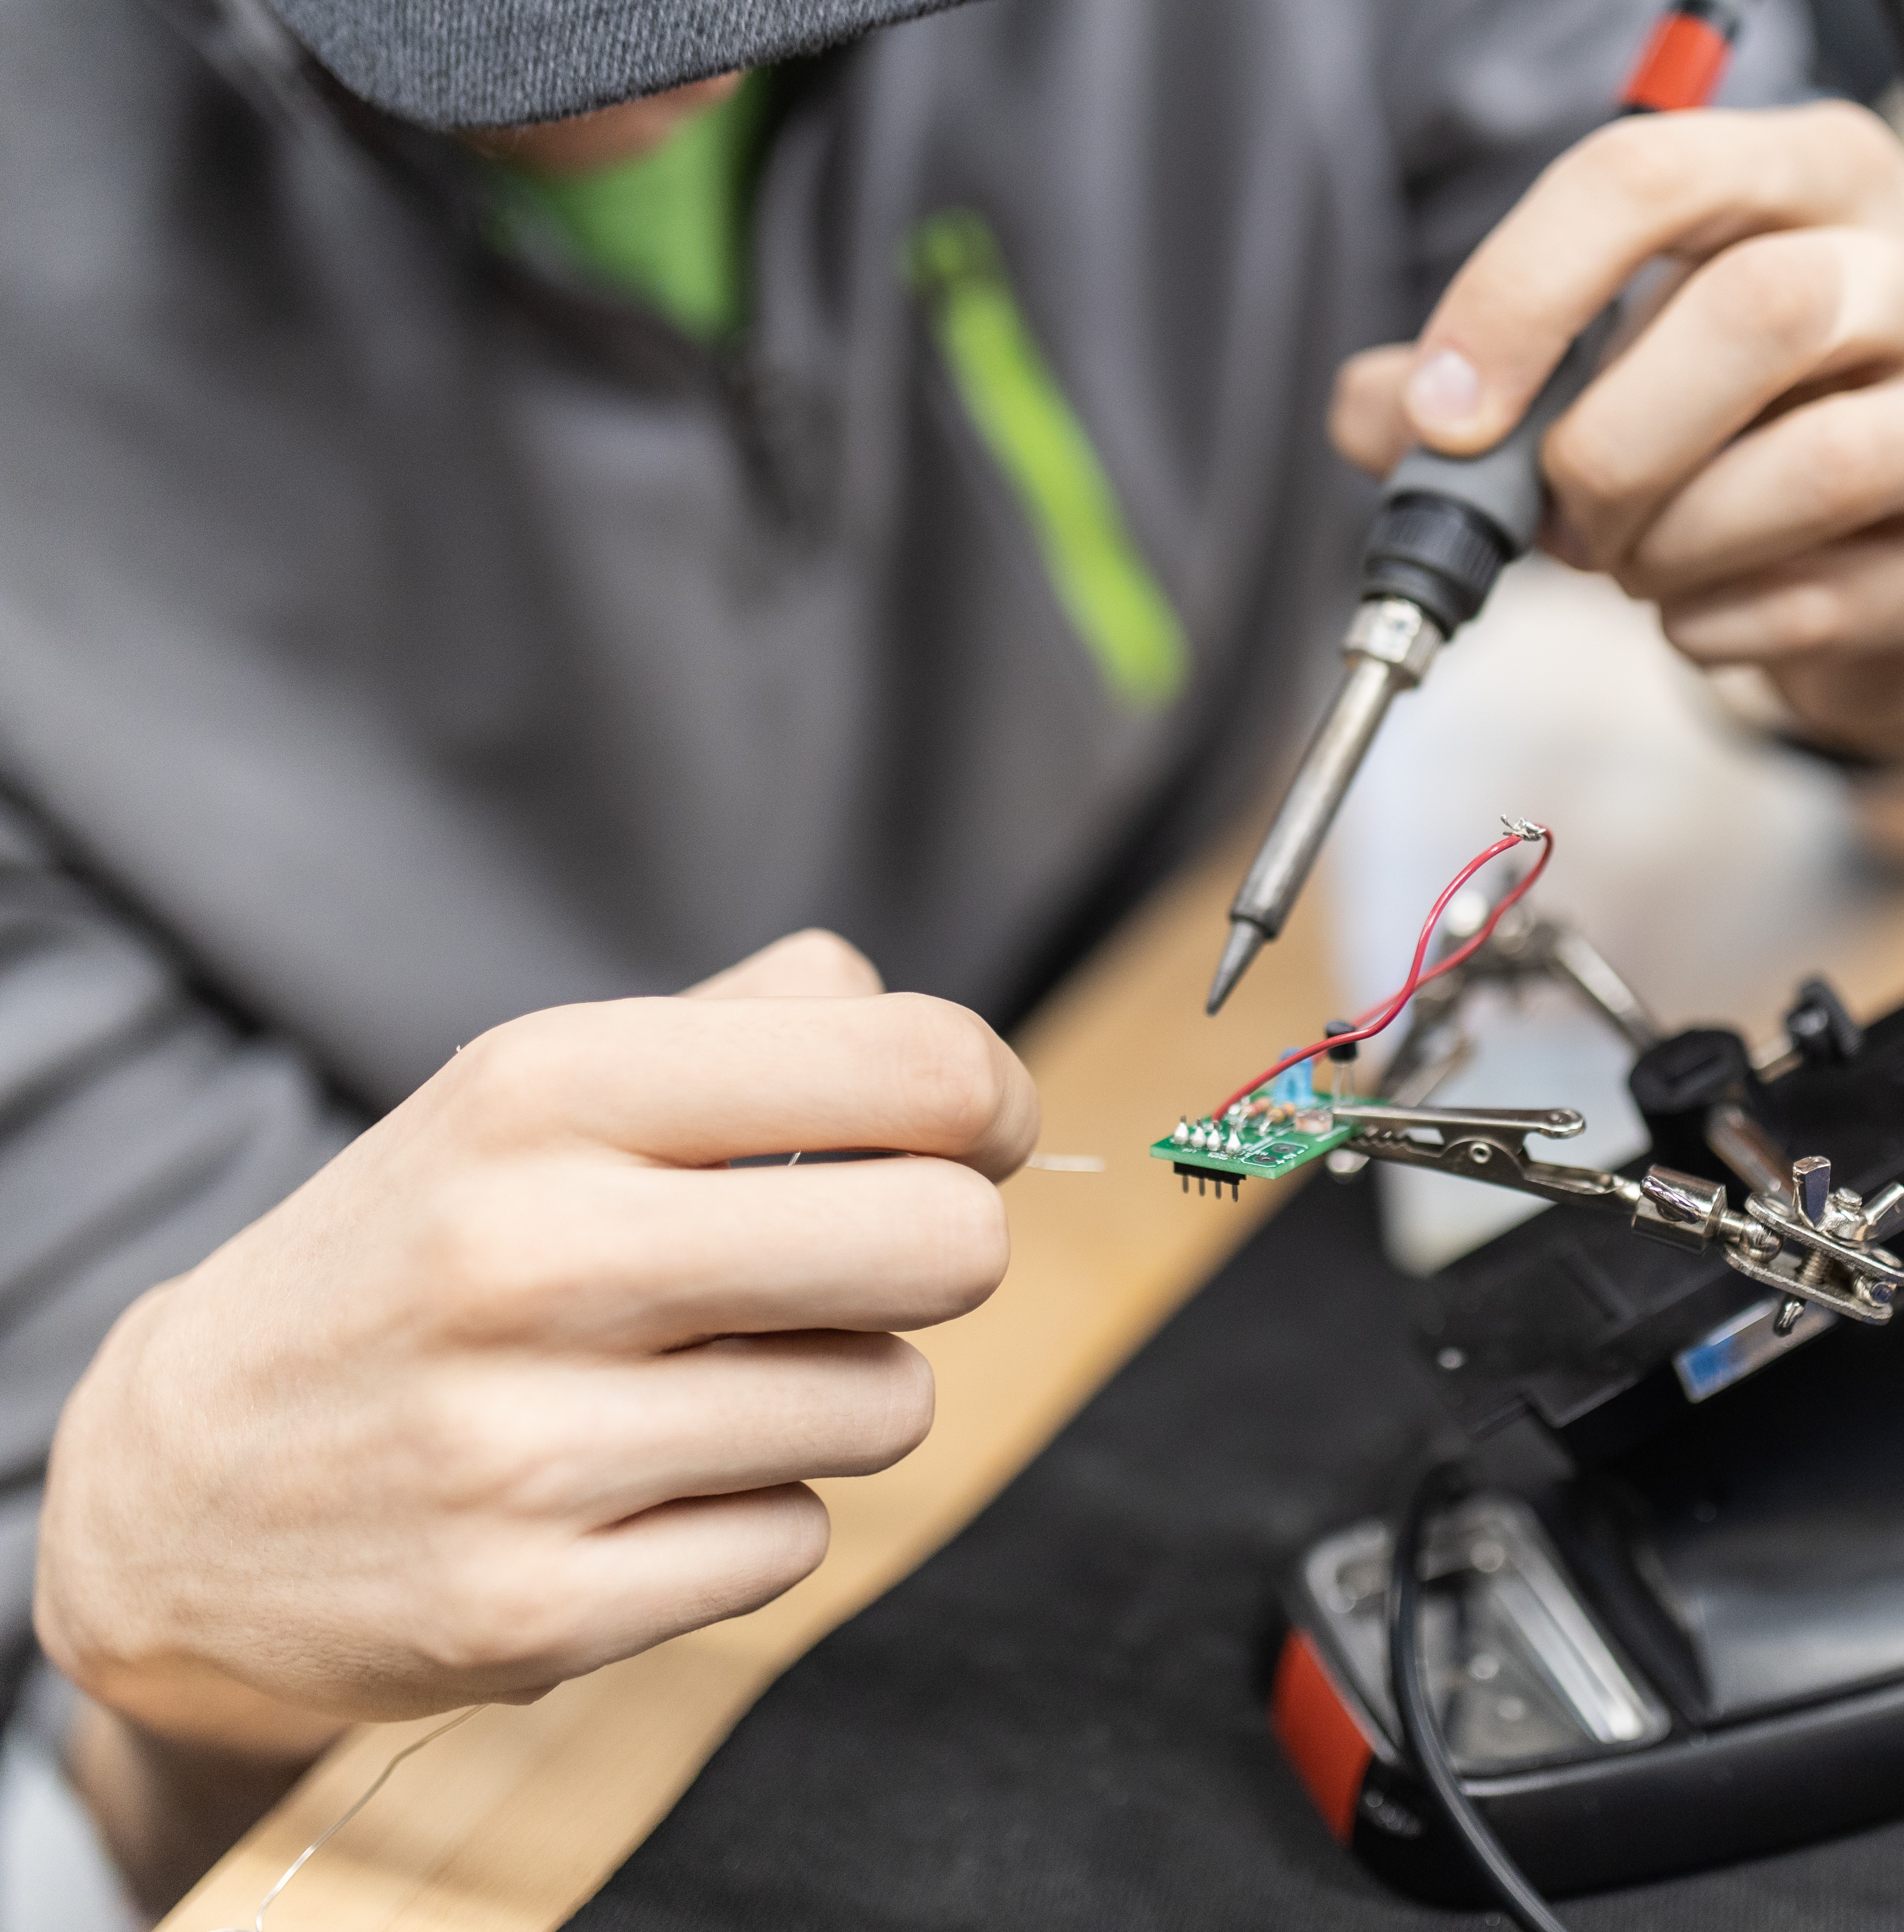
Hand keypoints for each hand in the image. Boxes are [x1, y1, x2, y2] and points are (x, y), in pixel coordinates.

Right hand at [37, 930, 1032, 1758]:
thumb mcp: (540, 1085)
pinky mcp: (533, 1609)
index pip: (912, 1065)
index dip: (990, 1100)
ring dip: (839, 1387)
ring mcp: (526, 1445)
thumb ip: (751, 1026)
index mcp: (551, 1086)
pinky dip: (754, 1510)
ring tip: (713, 1376)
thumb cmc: (422, 1252)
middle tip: (870, 1259)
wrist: (181, 1484)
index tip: (972, 1132)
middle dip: (944, 1248)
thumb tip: (936, 1048)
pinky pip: (795, 1539)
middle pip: (946, 1243)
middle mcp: (535, 1252)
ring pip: (888, 1403)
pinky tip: (644, 1482)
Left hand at [1331, 103, 1903, 777]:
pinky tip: (1699, 614)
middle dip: (1612, 443)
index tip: (1442, 412)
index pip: (1651, 173)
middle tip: (1561, 515)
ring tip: (1634, 562)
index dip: (1521, 291)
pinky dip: (1720, 625)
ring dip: (1672, 542)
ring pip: (1817, 463)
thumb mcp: (1597, 367)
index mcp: (1814, 173)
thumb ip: (1467, 383)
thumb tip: (1372, 416)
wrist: (1887, 538)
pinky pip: (1835, 598)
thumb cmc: (1730, 423)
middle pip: (1758, 313)